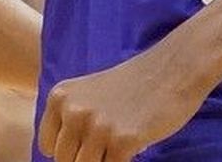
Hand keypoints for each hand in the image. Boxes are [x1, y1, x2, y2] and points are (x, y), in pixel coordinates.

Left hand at [38, 48, 209, 160]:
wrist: (173, 68)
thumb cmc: (135, 85)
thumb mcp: (89, 93)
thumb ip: (72, 119)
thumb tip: (62, 158)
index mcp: (60, 97)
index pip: (48, 147)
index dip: (70, 151)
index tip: (89, 144)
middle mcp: (73, 111)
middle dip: (87, 160)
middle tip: (108, 147)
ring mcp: (97, 126)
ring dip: (105, 161)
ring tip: (121, 146)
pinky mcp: (123, 140)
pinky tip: (134, 150)